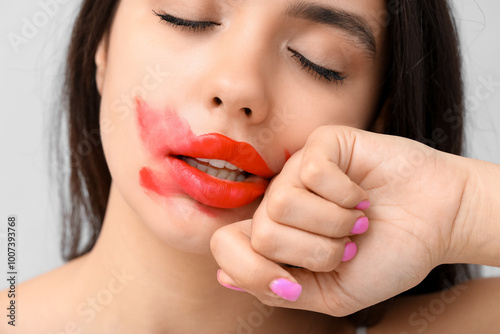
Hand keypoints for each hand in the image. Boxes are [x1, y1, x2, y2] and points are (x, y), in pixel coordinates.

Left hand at [211, 125, 467, 315]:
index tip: (295, 285)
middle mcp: (279, 202)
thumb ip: (279, 289)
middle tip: (346, 246)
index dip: (253, 271)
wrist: (437, 223)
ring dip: (332, 224)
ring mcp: (297, 171)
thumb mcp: (333, 293)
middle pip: (261, 231)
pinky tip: (360, 195)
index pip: (225, 247)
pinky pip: (313, 172)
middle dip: (314, 252)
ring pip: (282, 202)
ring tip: (356, 220)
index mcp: (276, 237)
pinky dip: (346, 195)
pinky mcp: (320, 145)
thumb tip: (222, 277)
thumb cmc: (387, 256)